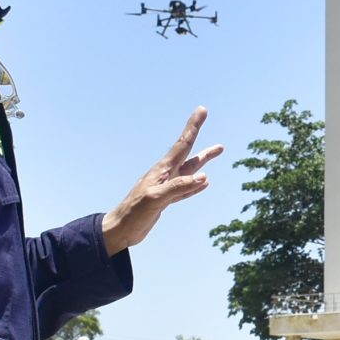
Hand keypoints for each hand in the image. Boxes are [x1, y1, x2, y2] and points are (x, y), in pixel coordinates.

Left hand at [101, 108, 224, 253]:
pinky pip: (186, 189)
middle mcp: (166, 175)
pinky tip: (204, 183)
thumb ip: (178, 187)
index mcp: (162, 170)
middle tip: (220, 141)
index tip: (202, 110)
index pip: (183, 144)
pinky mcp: (165, 201)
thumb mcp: (156, 198)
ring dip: (204, 162)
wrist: (120, 230)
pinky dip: (196, 185)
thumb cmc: (134, 212)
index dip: (193, 127)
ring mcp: (166, 188)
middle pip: (189, 155)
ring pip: (190, 171)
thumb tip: (204, 177)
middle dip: (204, 145)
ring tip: (217, 152)